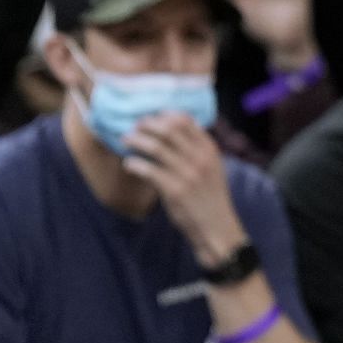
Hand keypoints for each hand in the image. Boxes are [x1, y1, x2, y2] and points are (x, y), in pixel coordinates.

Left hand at [123, 114, 248, 266]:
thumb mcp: (212, 169)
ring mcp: (188, 173)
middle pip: (168, 129)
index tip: (151, 117)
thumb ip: (197, 151)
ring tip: (125, 140)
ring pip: (156, 147)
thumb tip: (171, 133)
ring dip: (137, 141)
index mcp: (210, 149)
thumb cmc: (210, 198)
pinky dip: (134, 164)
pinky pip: (148, 170)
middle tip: (134, 127)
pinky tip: (128, 164)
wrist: (216, 227)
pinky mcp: (174, 190)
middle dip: (147, 125)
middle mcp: (200, 158)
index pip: (186, 120)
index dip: (164, 115)